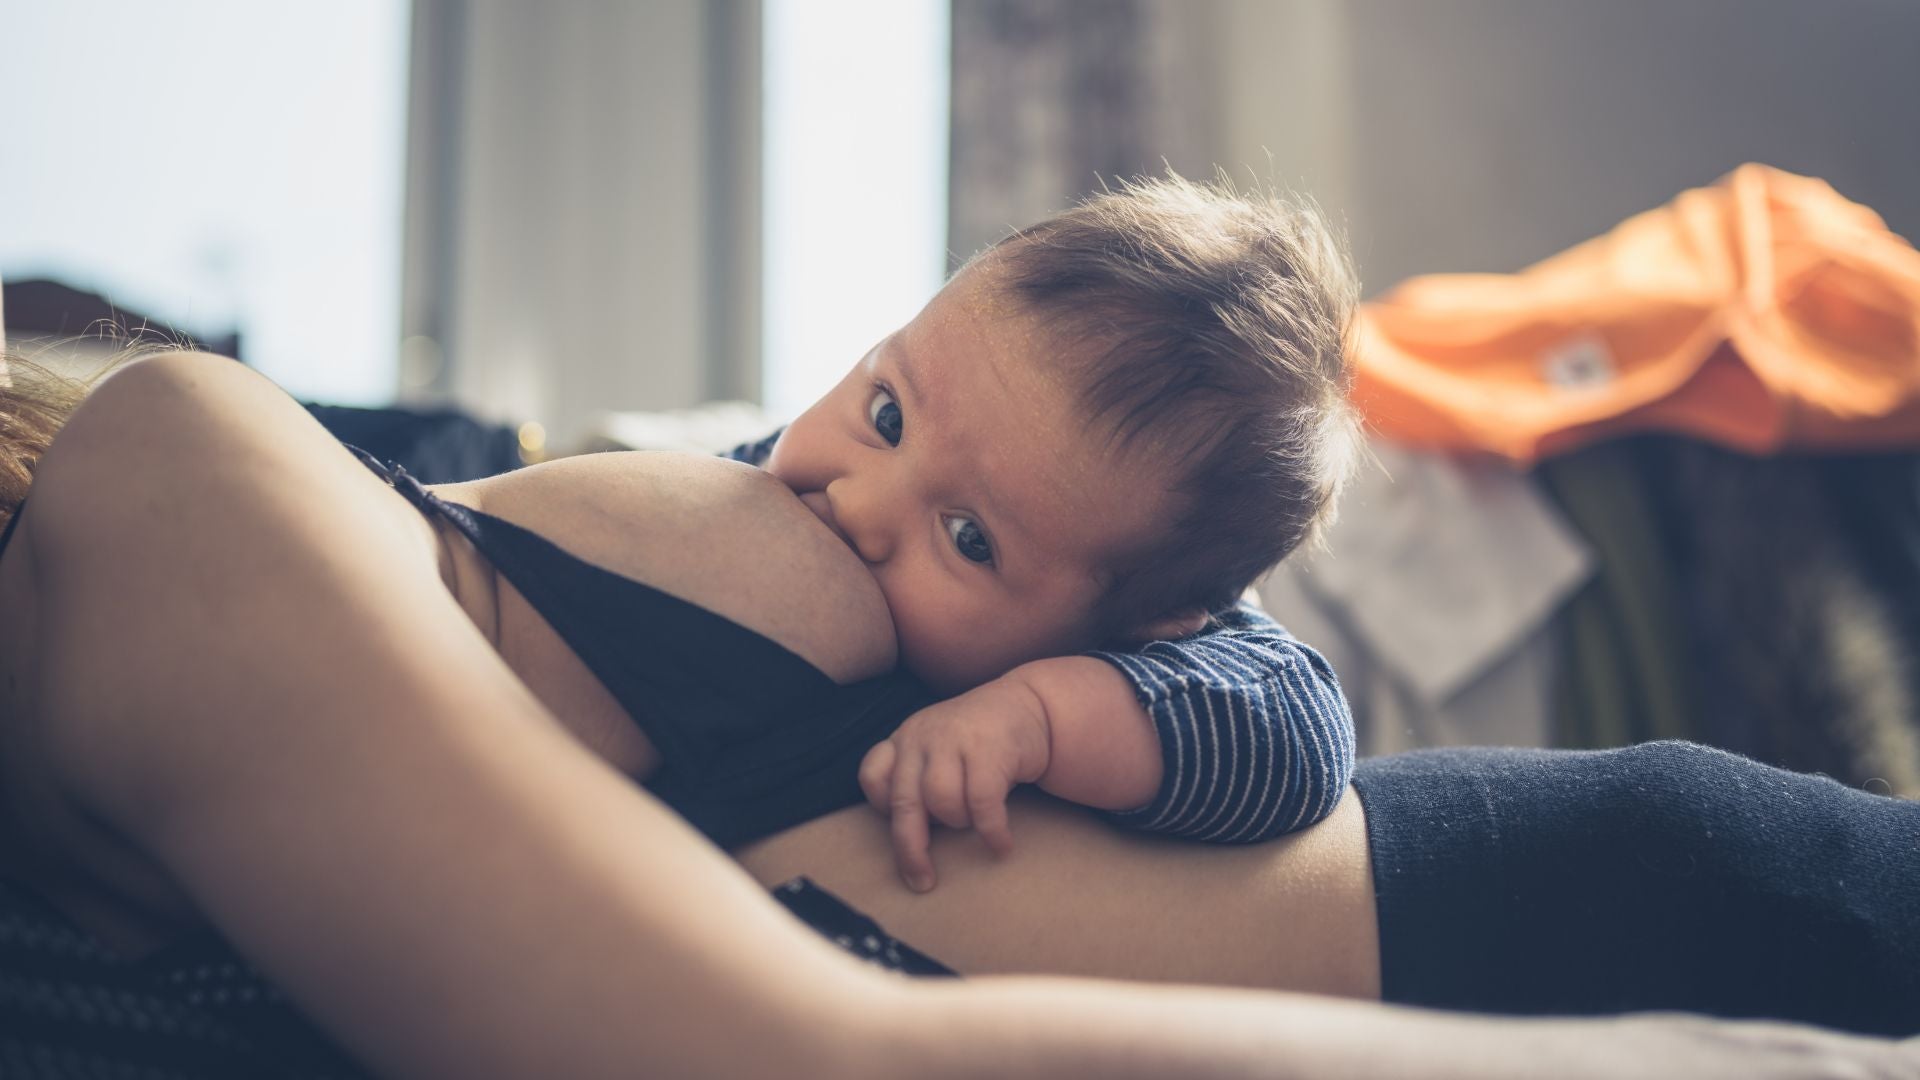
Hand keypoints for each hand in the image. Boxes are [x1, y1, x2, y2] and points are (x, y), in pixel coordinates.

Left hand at [858, 674, 1051, 891]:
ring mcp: (953, 739)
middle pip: (904, 802)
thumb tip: (908, 842)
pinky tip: (1001, 844)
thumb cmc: (979, 743)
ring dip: (960, 823)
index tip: (903, 826)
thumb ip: (918, 780)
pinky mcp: (988, 748)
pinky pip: (982, 803)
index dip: (883, 808)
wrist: (1029, 705)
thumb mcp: (938, 751)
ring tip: (976, 823)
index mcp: (904, 740)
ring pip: (942, 802)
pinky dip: (992, 831)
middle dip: (911, 849)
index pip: (873, 777)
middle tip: (922, 880)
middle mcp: (921, 736)